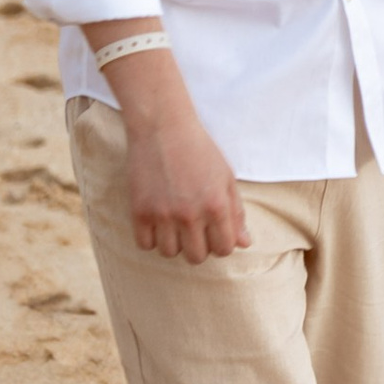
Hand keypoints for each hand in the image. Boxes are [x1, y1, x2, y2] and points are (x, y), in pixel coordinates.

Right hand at [125, 91, 250, 263]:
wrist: (163, 127)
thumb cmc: (199, 149)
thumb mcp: (226, 177)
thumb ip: (236, 212)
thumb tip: (244, 243)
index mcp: (217, 206)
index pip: (224, 249)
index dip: (221, 245)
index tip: (213, 234)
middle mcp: (191, 214)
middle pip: (196, 257)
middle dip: (197, 247)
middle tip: (193, 230)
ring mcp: (163, 214)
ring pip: (169, 253)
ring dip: (173, 243)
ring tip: (173, 225)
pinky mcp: (139, 211)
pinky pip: (144, 244)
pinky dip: (150, 239)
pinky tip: (156, 223)